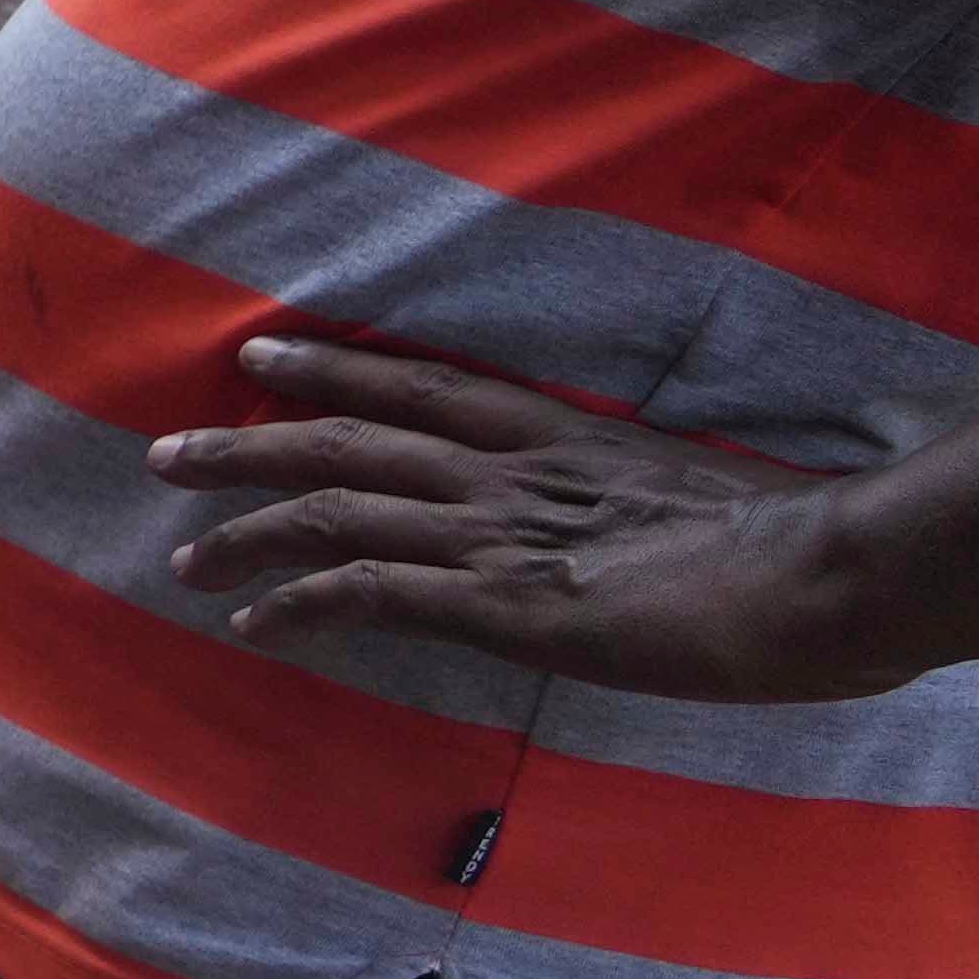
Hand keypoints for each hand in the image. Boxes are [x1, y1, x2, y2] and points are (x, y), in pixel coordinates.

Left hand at [156, 335, 928, 706]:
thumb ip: (607, 495)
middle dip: (247, 447)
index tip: (261, 355)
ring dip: (247, 533)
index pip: (418, 387)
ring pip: (335, 513)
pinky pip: (370, 593)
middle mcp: (506, 474)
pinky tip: (254, 623)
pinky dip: (299, 604)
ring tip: (184, 557)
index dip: (331, 370)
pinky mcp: (500, 603)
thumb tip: (580, 520)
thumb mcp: (673, 491)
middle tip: (167, 456)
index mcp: (553, 437)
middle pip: (345, 443)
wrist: (812, 577)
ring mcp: (496, 536)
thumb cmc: (771, 542)